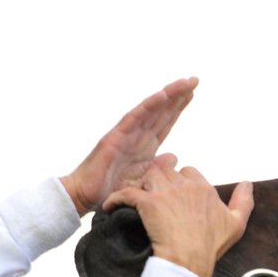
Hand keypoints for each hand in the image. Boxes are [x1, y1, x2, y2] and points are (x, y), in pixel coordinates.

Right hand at [60, 77, 197, 215]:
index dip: (177, 108)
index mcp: (143, 146)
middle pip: (160, 112)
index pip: (164, 123)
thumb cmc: (108, 190)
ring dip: (167, 95)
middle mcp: (135, 136)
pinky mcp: (114, 138)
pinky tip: (162, 95)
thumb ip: (157, 168)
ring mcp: (125, 134)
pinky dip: (148, 106)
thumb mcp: (140, 181)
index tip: (192, 93)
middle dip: (177, 95)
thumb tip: (174, 156)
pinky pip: (134, 118)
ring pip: (150, 110)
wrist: (83, 197)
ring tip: (184, 83)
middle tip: (194, 79)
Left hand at [104, 158, 253, 276]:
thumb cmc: (209, 247)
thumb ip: (244, 201)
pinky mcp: (146, 203)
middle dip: (158, 180)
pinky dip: (116, 199)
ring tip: (134, 199)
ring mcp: (164, 193)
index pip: (188, 172)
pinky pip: (126, 193)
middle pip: (166, 170)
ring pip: (147, 176)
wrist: (188, 262)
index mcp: (203, 188)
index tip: (175, 196)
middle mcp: (184, 186)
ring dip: (140, 186)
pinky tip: (111, 206)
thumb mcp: (236, 225)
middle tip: (152, 196)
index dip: (180, 182)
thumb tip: (248, 184)